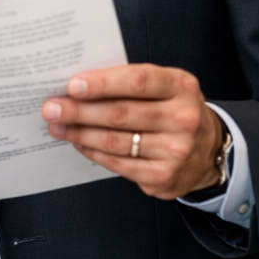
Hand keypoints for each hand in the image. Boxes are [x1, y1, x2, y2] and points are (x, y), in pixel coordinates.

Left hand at [41, 64, 224, 199]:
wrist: (207, 150)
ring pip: (115, 142)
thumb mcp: (165, 86)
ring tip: (57, 125)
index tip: (72, 85)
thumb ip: (129, 82)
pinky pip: (119, 164)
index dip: (102, 83)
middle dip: (79, 111)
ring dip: (79, 133)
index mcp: (181, 86)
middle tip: (51, 108)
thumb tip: (79, 85)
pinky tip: (78, 142)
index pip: (137, 81)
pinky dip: (93, 152)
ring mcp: (175, 151)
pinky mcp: (163, 177)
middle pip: (120, 114)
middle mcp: (182, 119)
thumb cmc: (174, 109)